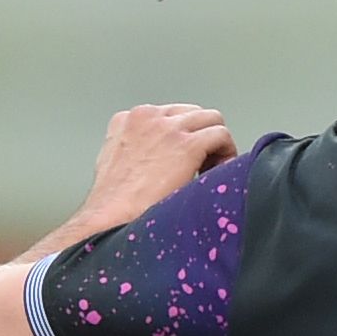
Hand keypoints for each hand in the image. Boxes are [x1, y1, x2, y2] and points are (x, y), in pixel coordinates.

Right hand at [50, 102, 234, 246]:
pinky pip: (221, 135)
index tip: (184, 162)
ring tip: (211, 172)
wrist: (110, 221)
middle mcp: (147, 117)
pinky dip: (226, 154)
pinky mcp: (187, 144)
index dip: (182, 138)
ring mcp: (168, 128)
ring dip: (215, 144)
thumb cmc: (112, 206)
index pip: (169, 115)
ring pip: (211, 120)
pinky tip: (219, 175)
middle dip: (201, 136)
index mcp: (128, 121)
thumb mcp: (113, 166)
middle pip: (192, 114)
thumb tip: (157, 160)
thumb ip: (134, 151)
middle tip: (201, 168)